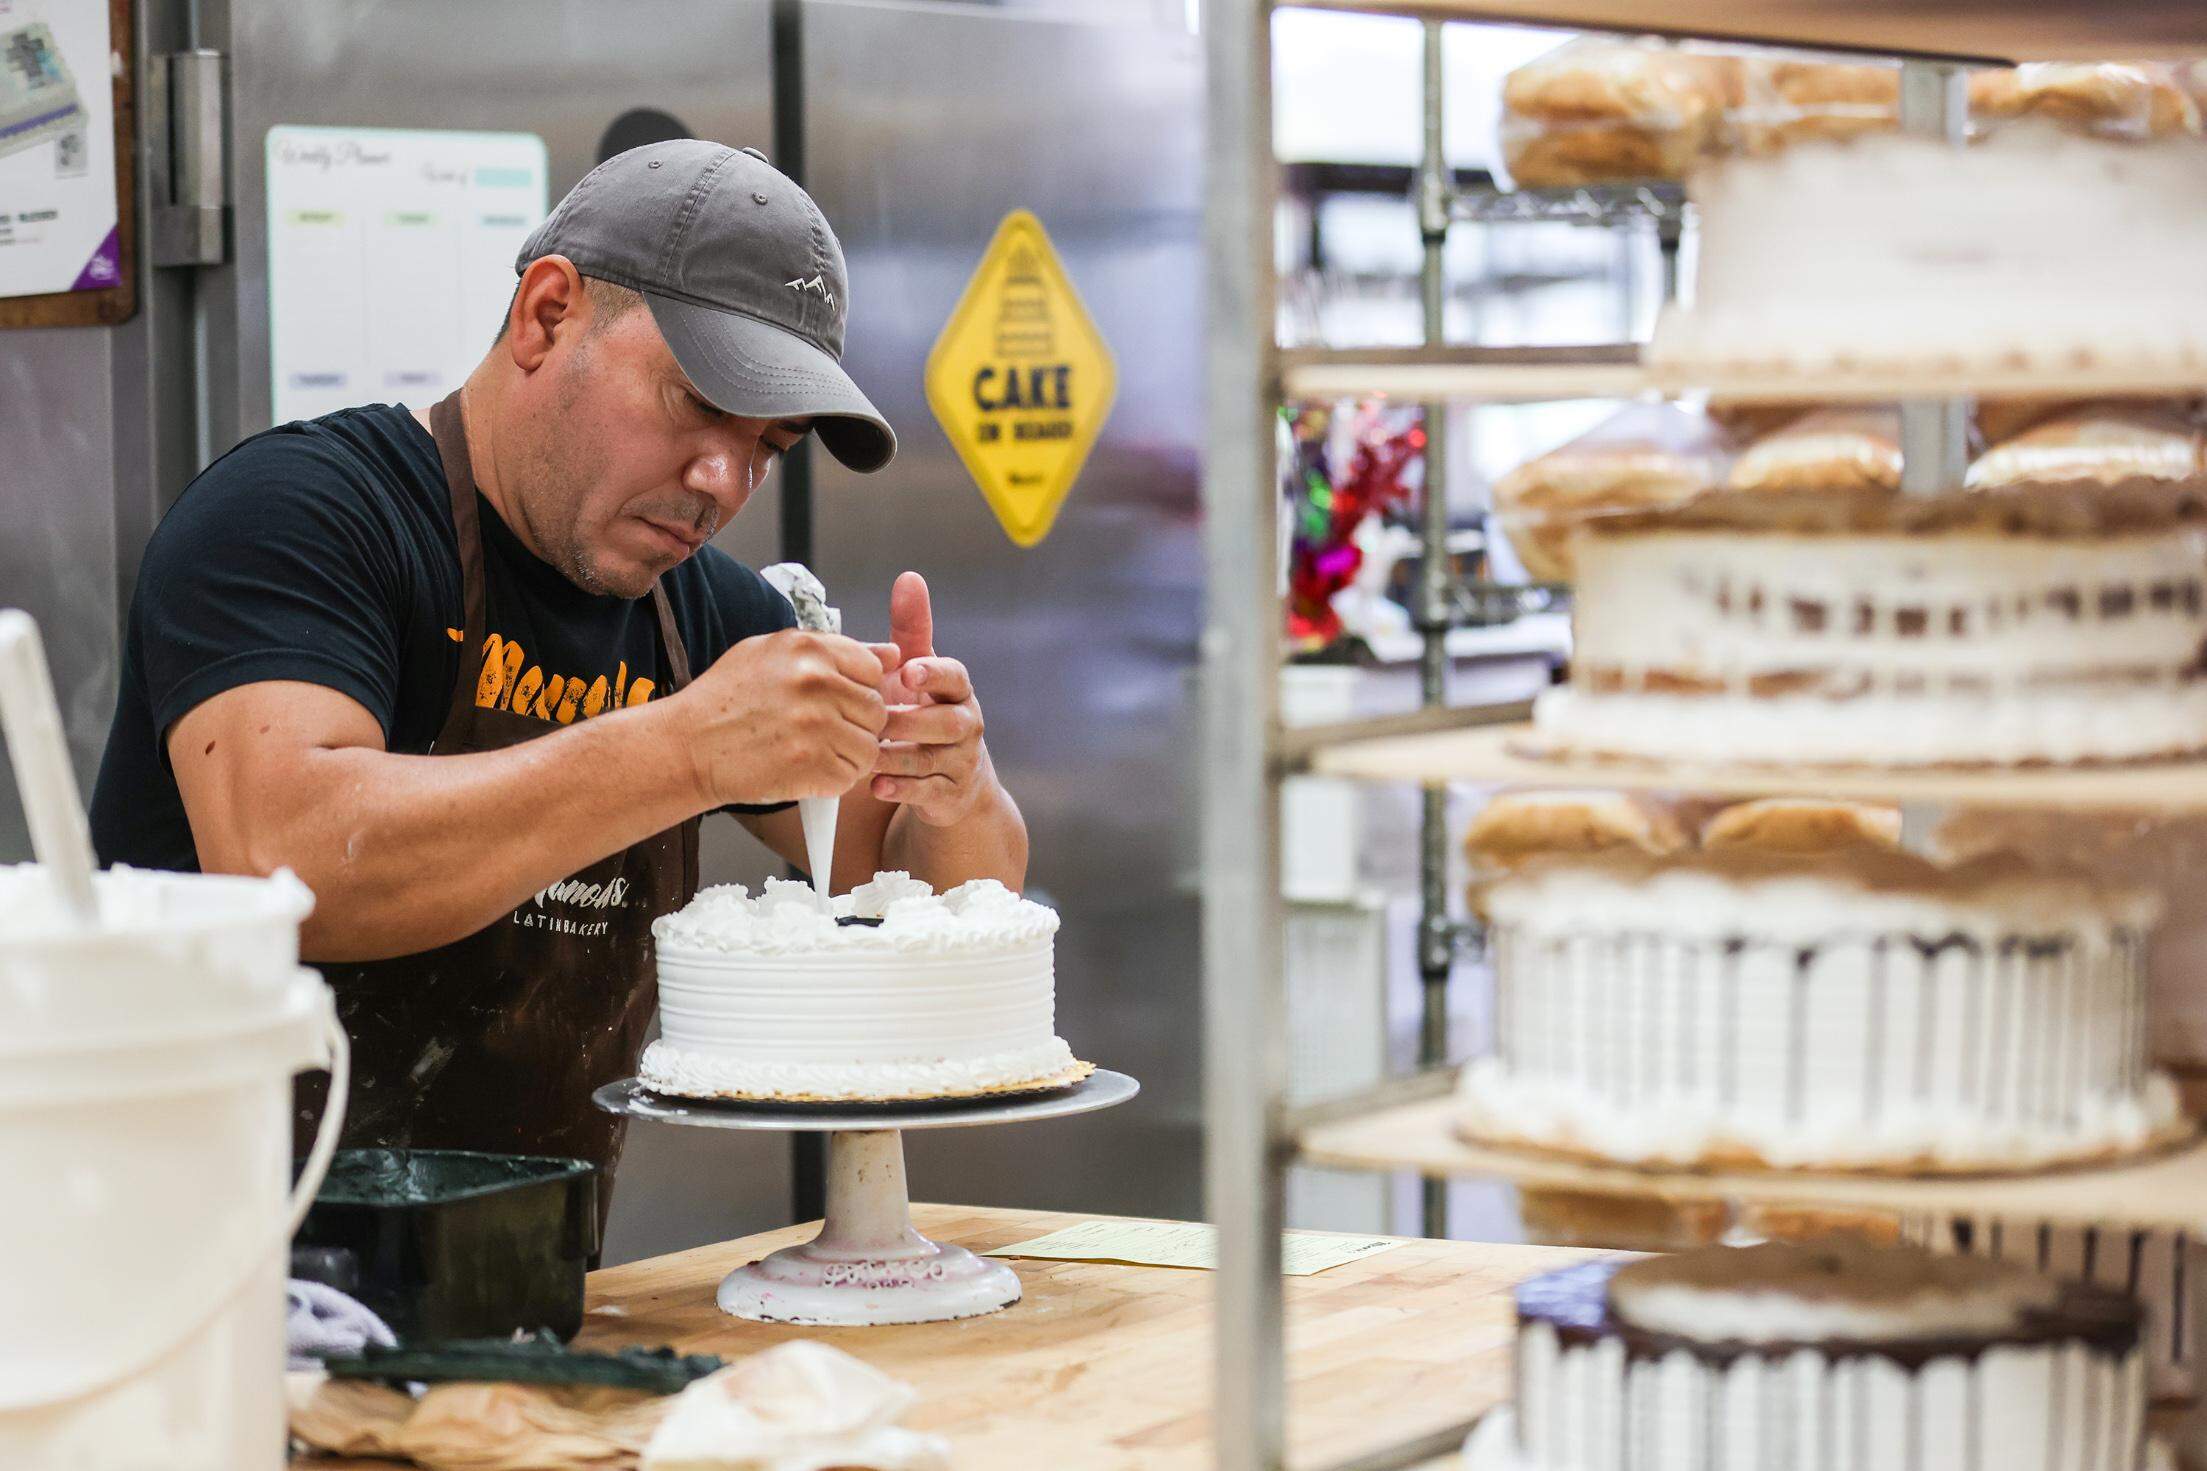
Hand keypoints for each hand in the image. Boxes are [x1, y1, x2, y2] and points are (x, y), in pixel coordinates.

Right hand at [674, 628, 887, 805]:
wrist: (687, 746)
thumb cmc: (727, 698)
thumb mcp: (773, 653)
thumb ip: (835, 650)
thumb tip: (893, 653)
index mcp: (809, 649)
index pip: (872, 670)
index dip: (857, 690)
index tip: (833, 702)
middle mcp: (816, 682)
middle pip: (876, 710)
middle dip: (856, 725)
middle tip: (820, 733)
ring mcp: (816, 726)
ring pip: (869, 747)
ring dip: (848, 755)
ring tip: (812, 752)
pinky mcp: (812, 766)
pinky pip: (851, 776)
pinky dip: (834, 779)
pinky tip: (806, 770)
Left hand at [870, 572, 995, 826]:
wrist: (953, 779)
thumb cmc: (925, 712)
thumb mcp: (920, 672)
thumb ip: (913, 629)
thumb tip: (909, 577)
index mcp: (957, 690)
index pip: (955, 676)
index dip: (933, 673)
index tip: (908, 673)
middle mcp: (966, 724)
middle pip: (945, 721)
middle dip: (909, 721)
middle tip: (875, 719)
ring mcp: (961, 761)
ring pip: (931, 758)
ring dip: (896, 756)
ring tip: (866, 755)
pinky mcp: (950, 794)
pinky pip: (927, 792)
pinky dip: (900, 789)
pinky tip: (875, 785)